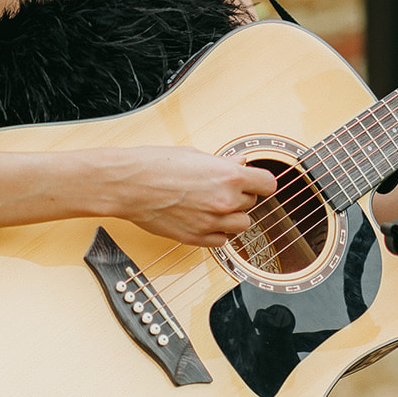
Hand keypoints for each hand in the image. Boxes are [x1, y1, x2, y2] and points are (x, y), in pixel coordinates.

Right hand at [100, 147, 277, 247]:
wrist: (128, 185)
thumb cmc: (155, 164)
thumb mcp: (195, 155)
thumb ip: (223, 163)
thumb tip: (241, 163)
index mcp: (228, 177)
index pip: (268, 184)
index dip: (261, 181)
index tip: (255, 181)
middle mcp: (225, 202)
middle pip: (253, 203)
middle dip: (241, 195)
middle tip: (221, 187)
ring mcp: (211, 223)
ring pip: (242, 225)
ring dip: (233, 216)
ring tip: (214, 204)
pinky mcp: (196, 238)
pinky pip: (222, 241)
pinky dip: (218, 232)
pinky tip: (204, 219)